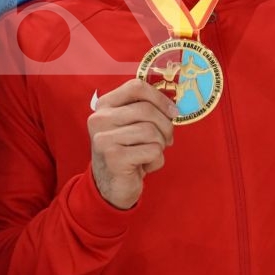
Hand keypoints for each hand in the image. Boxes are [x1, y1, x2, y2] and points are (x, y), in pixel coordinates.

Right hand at [88, 79, 177, 209]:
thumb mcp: (133, 126)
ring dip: (160, 146)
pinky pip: (152, 151)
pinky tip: (144, 167)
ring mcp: (104, 138)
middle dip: (165, 127)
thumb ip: (147, 109)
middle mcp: (99, 119)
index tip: (173, 112)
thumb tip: (174, 104)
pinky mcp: (114, 157)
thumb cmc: (128, 152)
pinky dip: (156, 161)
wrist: (112, 187)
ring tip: (149, 155)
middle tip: (166, 140)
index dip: (160, 98)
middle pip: (147, 110)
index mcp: (104, 105)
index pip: (136, 86)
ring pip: (151, 131)